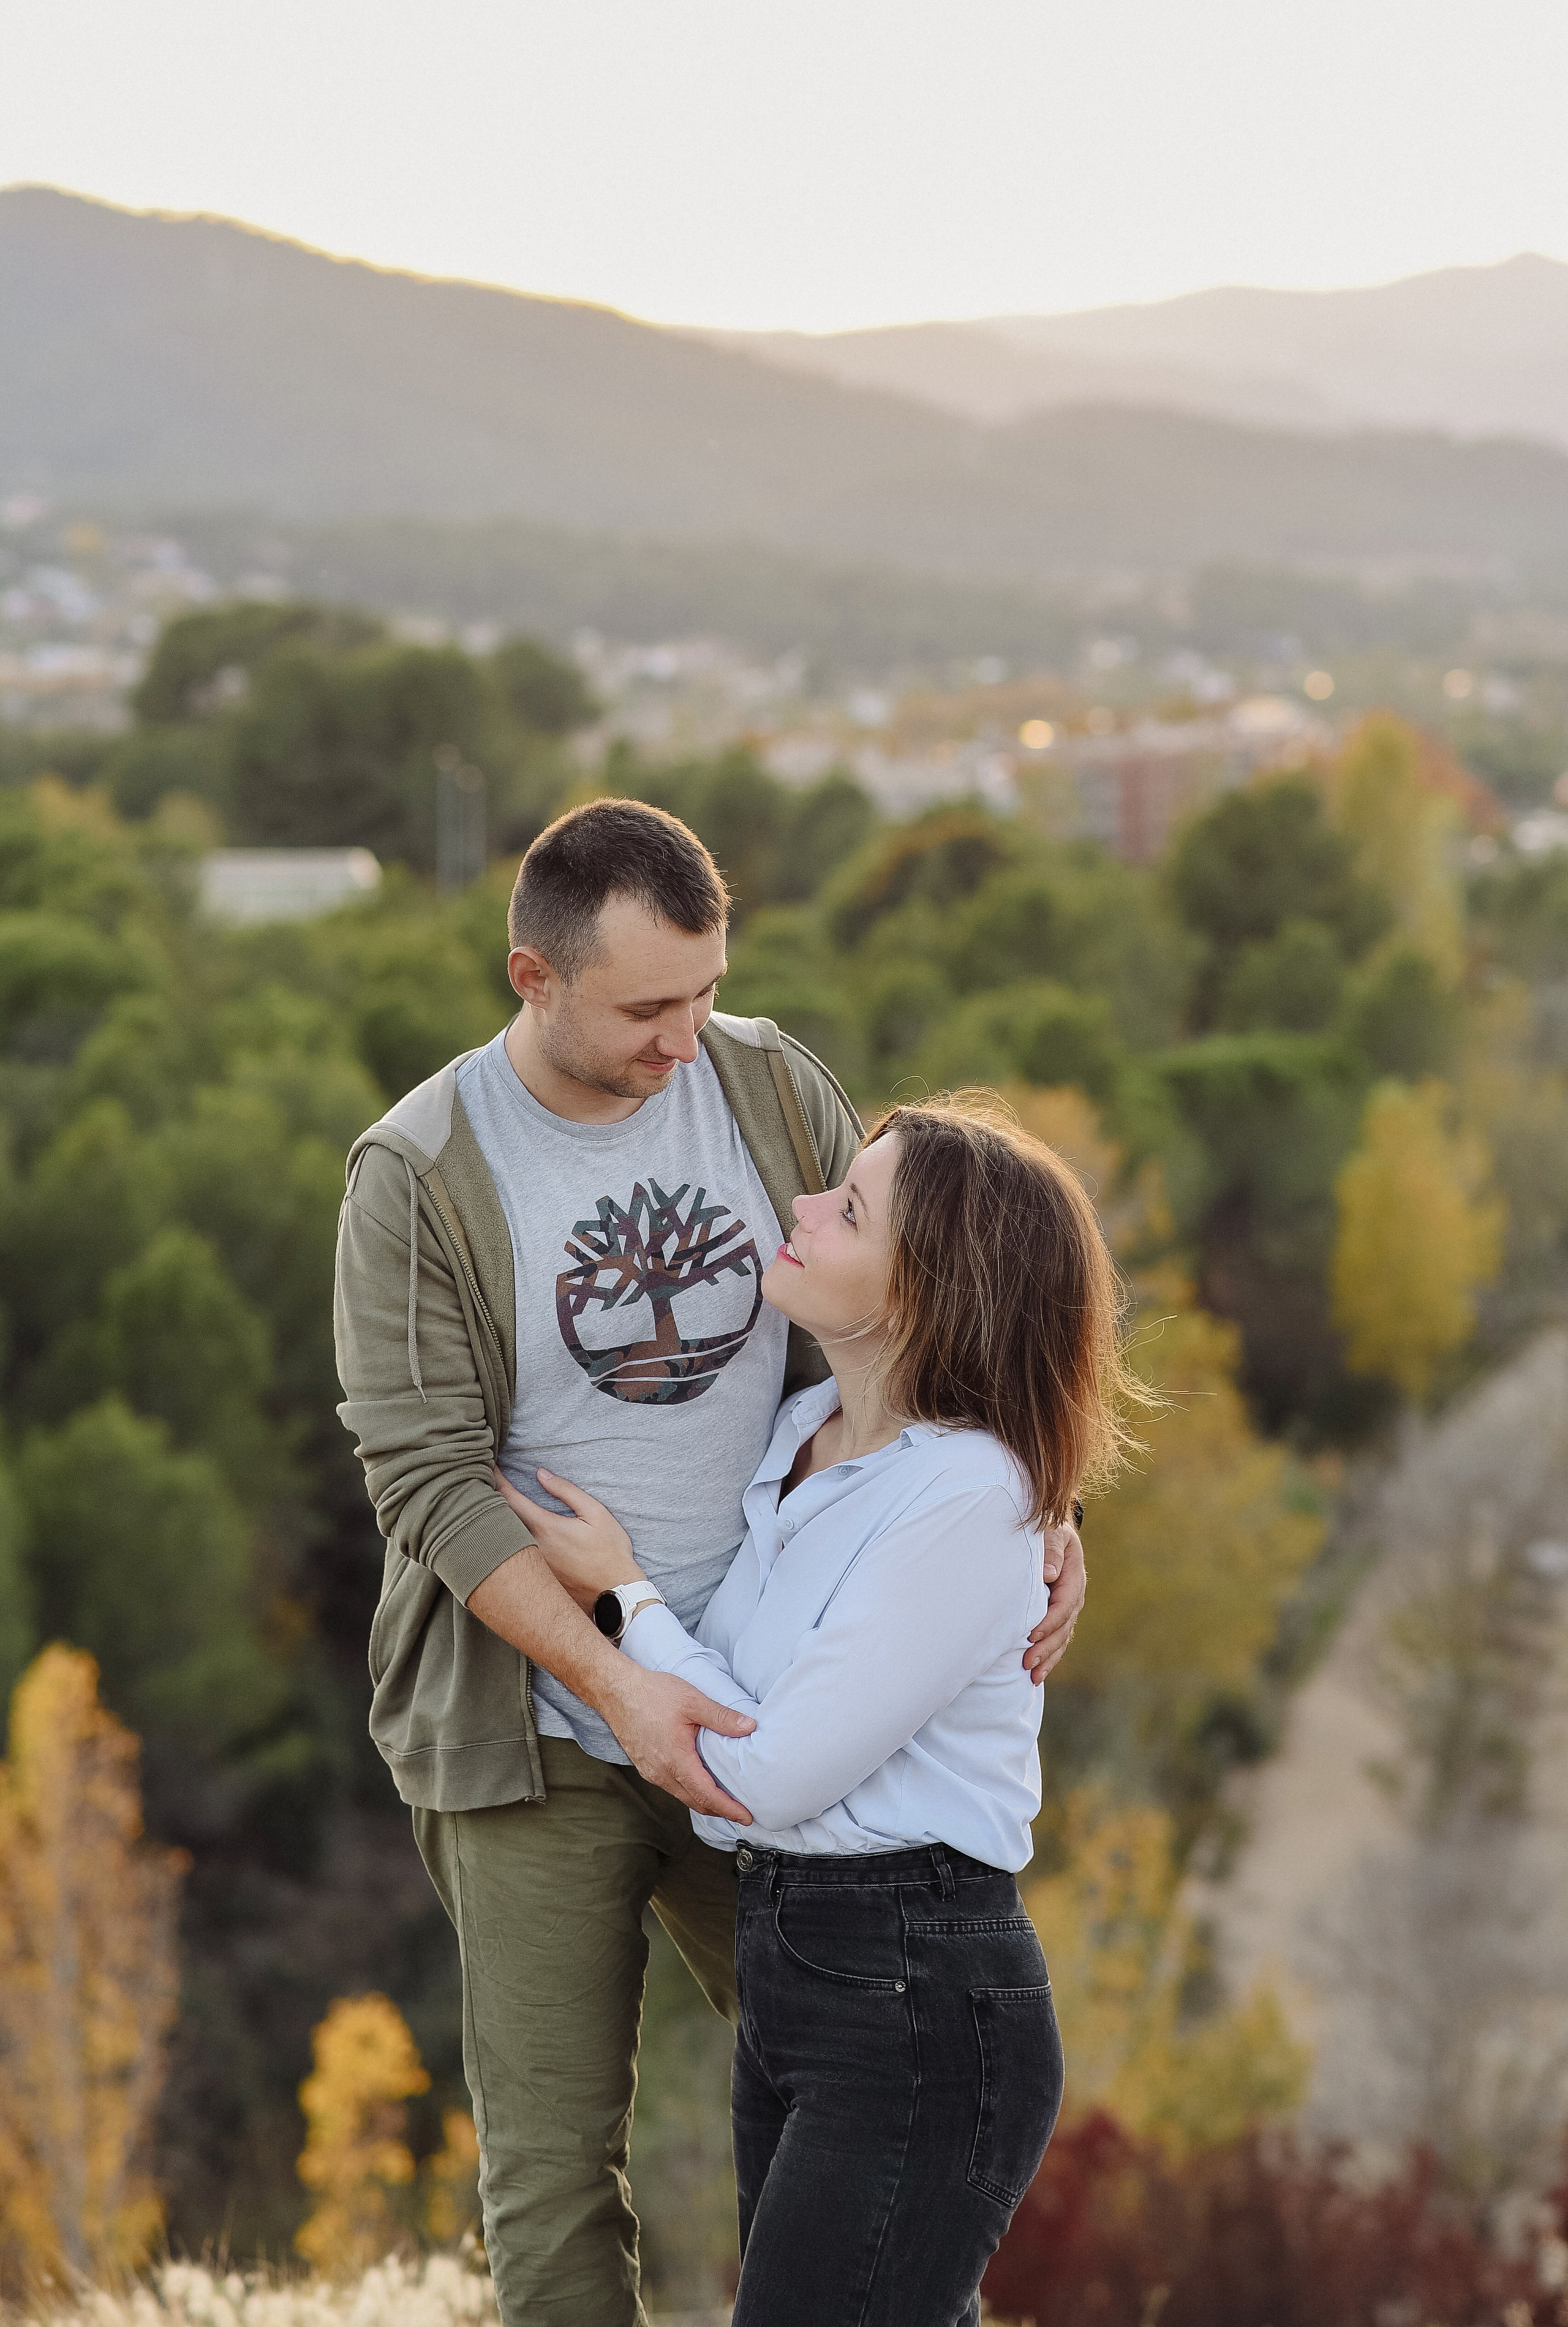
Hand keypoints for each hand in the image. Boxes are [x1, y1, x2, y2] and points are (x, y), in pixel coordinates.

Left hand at [493, 1467, 640, 1609]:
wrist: (616, 1593)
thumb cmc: (609, 1551)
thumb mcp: (595, 1513)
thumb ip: (566, 1491)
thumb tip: (541, 1474)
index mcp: (545, 1528)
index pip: (511, 1499)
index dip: (498, 1481)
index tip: (490, 1469)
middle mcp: (531, 1548)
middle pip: (500, 1520)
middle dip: (491, 1501)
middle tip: (483, 1485)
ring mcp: (531, 1567)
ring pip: (505, 1541)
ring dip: (497, 1523)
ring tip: (491, 1509)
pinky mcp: (535, 1580)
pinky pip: (513, 1558)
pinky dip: (507, 1544)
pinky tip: (507, 1539)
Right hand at [601, 1663, 756, 1821]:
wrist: (616, 1691)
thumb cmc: (652, 1694)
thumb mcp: (693, 1701)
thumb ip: (721, 1717)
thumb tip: (750, 1727)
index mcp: (676, 1761)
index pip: (707, 1795)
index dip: (728, 1808)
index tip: (746, 1817)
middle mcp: (661, 1773)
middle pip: (695, 1802)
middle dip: (719, 1810)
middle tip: (740, 1813)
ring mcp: (651, 1771)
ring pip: (682, 1795)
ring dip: (703, 1801)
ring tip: (723, 1800)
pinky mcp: (644, 1766)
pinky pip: (670, 1786)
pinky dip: (688, 1790)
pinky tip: (697, 1781)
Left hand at [1024, 1520, 1085, 1684]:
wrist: (1049, 1529)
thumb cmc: (1045, 1529)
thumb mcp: (1050, 1531)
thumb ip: (1050, 1549)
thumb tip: (1049, 1574)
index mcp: (1073, 1575)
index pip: (1064, 1603)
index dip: (1049, 1621)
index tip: (1031, 1635)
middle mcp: (1074, 1595)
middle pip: (1064, 1627)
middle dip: (1046, 1646)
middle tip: (1027, 1662)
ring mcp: (1068, 1608)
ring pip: (1062, 1638)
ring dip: (1048, 1658)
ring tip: (1032, 1675)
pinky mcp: (1059, 1616)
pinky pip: (1058, 1640)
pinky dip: (1049, 1658)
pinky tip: (1037, 1674)